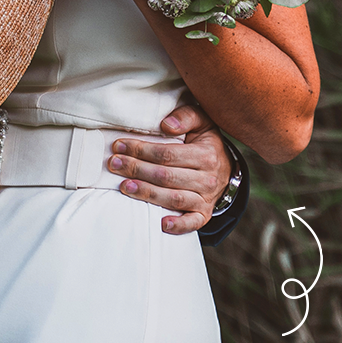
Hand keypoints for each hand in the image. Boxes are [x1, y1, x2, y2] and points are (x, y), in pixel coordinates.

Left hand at [105, 102, 232, 234]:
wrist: (227, 169)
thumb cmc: (206, 142)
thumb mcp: (202, 122)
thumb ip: (186, 116)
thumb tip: (166, 125)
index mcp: (206, 154)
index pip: (167, 154)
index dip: (141, 150)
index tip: (120, 146)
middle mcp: (208, 178)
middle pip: (166, 176)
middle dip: (136, 169)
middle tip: (114, 164)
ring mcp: (206, 198)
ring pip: (173, 198)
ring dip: (146, 193)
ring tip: (124, 186)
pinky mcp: (204, 214)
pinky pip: (192, 223)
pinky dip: (178, 225)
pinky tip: (161, 224)